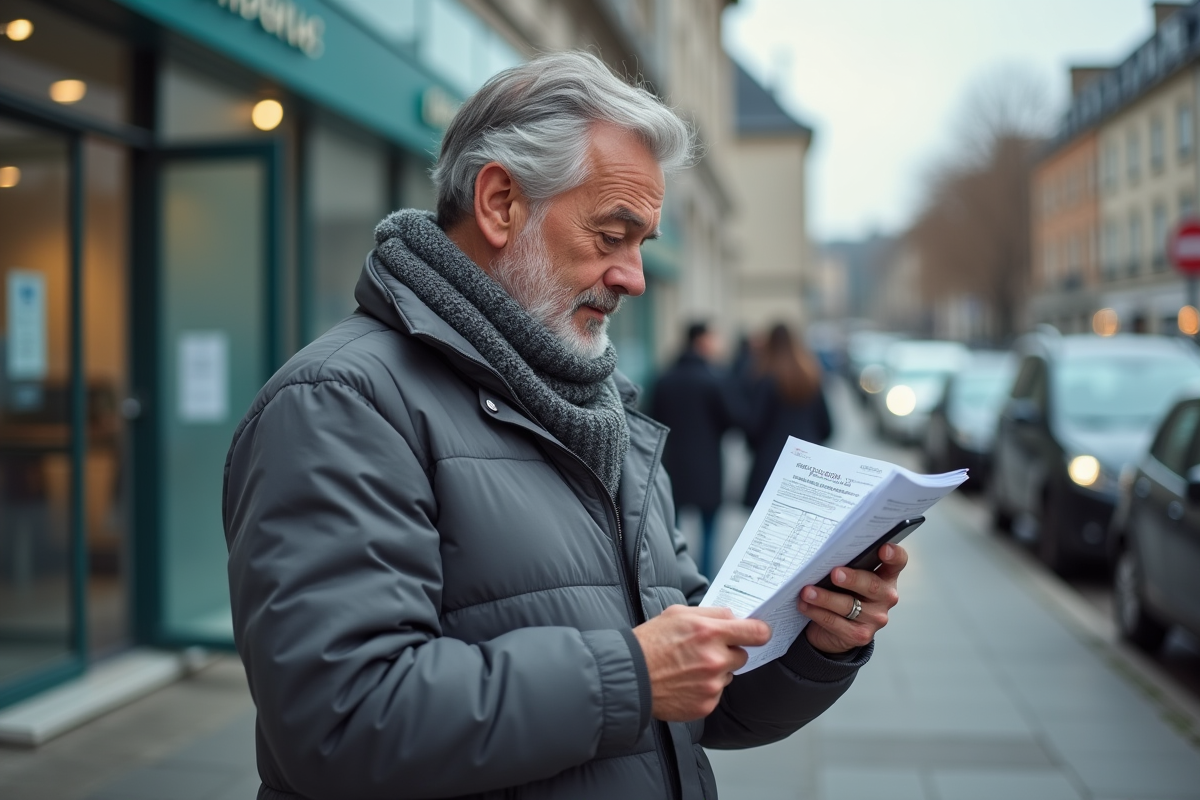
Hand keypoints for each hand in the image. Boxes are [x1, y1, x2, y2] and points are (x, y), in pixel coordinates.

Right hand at [632, 605, 770, 720]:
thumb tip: (733, 618)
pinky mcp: (706, 705)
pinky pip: (715, 693)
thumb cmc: (650, 642)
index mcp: (710, 632)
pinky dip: (704, 689)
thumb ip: (711, 614)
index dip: (759, 632)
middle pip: (742, 655)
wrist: (630, 676)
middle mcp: (715, 660)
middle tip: (704, 651)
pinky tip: (685, 683)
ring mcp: (711, 685)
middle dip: (728, 652)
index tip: (758, 633)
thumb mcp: (678, 613)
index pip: (756, 632)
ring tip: (688, 668)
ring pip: (727, 675)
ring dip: (715, 671)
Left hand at [799, 543, 906, 654]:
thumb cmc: (841, 592)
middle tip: (835, 573)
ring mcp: (876, 618)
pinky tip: (805, 606)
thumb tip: (823, 554)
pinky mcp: (861, 635)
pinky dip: (817, 613)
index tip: (883, 549)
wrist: (835, 629)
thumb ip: (846, 564)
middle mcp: (886, 596)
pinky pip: (836, 622)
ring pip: (849, 605)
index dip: (893, 555)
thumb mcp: (848, 577)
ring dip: (825, 598)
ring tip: (807, 591)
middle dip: (852, 579)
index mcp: (886, 576)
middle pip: (871, 585)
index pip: (897, 562)